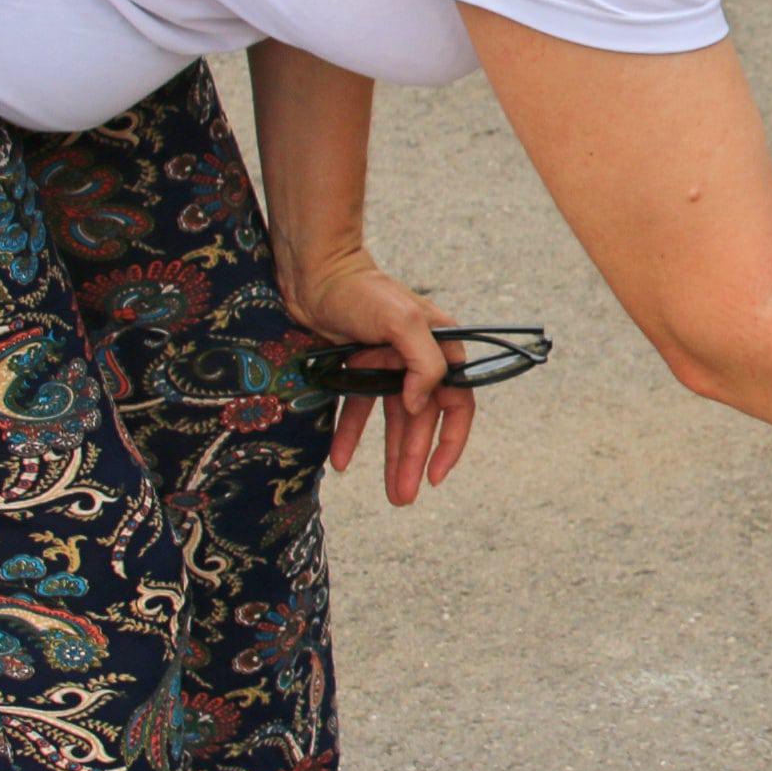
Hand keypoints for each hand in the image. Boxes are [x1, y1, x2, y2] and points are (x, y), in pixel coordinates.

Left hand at [284, 248, 473, 505]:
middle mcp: (419, 358)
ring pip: (392, 420)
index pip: (458, 402)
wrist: (312, 272)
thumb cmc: (360, 291)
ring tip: (386, 493)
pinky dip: (351, 434)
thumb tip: (424, 405)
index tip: (436, 474)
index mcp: (441, 347)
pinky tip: (340, 460)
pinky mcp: (358, 368)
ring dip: (387, 457)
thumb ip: (424, 363)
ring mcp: (388, 365)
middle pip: (422, 420)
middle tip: (403, 497)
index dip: (450, 441)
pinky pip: (359, 408)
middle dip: (413, 461)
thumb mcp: (401, 321)